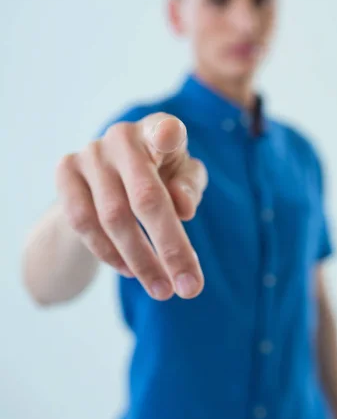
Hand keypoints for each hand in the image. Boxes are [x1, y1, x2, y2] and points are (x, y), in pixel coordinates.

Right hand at [55, 113, 207, 300]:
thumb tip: (183, 209)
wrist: (106, 181)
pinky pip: (84, 223)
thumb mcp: (182, 180)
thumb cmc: (159, 177)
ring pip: (114, 218)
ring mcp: (90, 153)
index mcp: (158, 130)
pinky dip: (109, 253)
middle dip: (170, 248)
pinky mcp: (65, 172)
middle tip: (189, 289)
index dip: (167, 134)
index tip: (170, 138)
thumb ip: (188, 188)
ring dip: (141, 261)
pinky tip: (130, 270)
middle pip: (146, 197)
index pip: (165, 128)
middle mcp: (122, 136)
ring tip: (162, 290)